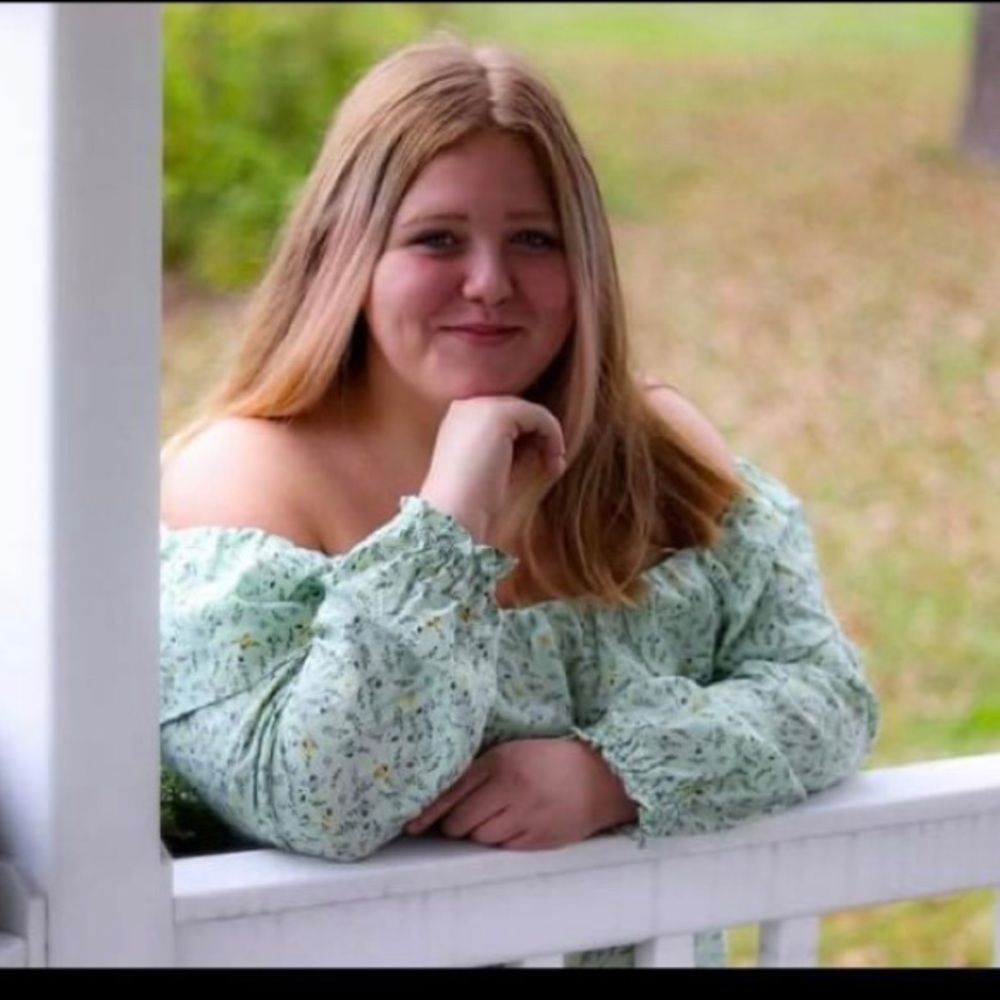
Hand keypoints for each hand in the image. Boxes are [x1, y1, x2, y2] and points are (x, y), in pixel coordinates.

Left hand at [404, 738, 637, 849]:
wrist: (600, 778)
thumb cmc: (548, 762)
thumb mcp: (510, 753)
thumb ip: (477, 773)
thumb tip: (439, 804)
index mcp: (500, 762)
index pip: (452, 792)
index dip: (428, 813)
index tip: (411, 825)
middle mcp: (511, 789)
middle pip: (460, 823)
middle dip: (455, 825)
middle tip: (463, 818)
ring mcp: (526, 817)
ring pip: (479, 839)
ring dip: (478, 834)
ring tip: (495, 818)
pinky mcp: (539, 840)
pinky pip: (502, 849)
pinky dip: (501, 841)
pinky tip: (514, 826)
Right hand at [420, 396, 566, 544]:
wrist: (453, 513)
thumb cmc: (474, 500)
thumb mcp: (499, 468)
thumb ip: (518, 449)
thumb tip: (549, 439)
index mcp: (460, 419)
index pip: (505, 418)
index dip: (529, 436)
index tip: (544, 463)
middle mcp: (466, 407)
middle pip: (518, 411)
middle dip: (540, 435)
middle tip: (553, 464)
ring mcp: (479, 407)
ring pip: (529, 410)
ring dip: (549, 435)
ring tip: (554, 464)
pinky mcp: (496, 414)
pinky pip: (538, 414)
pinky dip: (553, 434)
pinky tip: (553, 458)